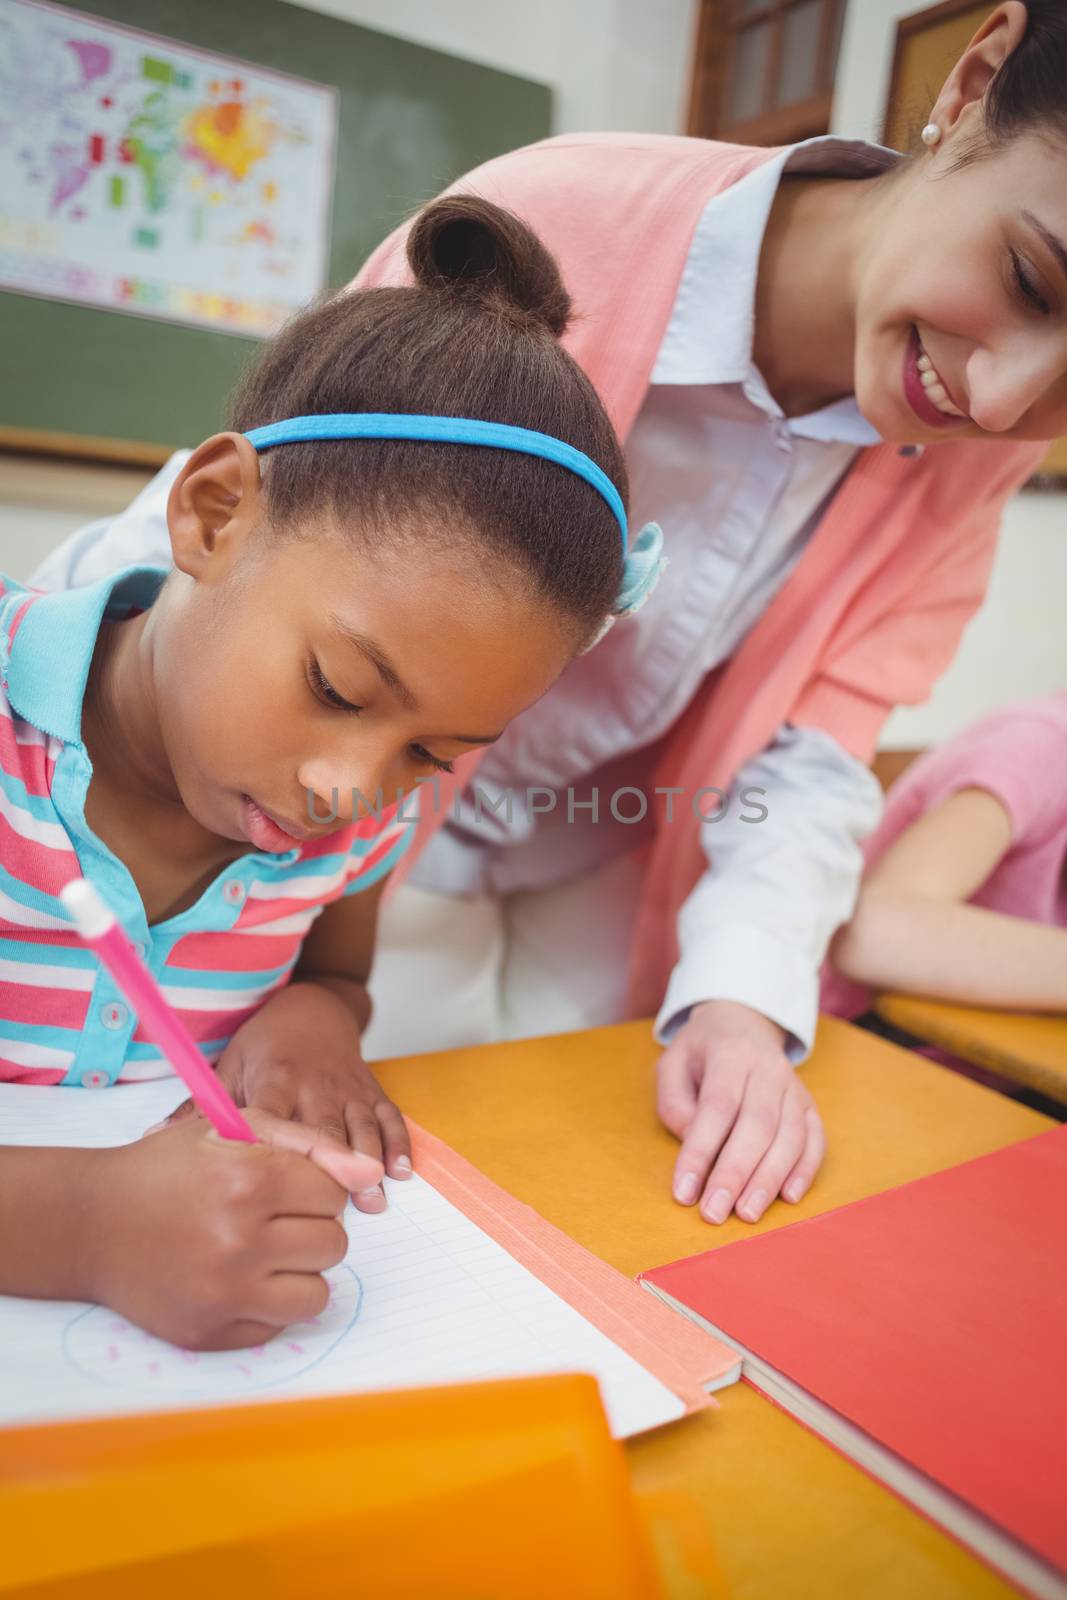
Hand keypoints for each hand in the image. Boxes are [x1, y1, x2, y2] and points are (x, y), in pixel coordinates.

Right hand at [82, 1110, 350, 1349]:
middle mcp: (240, 1240)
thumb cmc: (170, 1167)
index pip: (335, 1195)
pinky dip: (265, 1304)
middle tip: (269, 1218)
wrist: (91, 1222)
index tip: (280, 1186)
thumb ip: (311, 1144)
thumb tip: (372, 1175)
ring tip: (263, 1252)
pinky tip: (234, 1278)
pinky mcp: (210, 1332)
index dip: (312, 1187)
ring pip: (317, 1293)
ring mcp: (224, 1293)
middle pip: (334, 1244)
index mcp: (250, 1180)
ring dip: (299, 1272)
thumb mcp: (235, 1128)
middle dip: (310, 1227)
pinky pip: (277, 1326)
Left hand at [160, 983, 410, 1211]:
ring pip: (362, 1126)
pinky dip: (399, 1143)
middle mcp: (315, 1082)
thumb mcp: (228, 1067)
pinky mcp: (372, 1088)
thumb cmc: (264, 1046)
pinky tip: (402, 1173)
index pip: (277, 1118)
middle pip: (326, 1128)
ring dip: (370, 1163)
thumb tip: (153, 1139)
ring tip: (374, 1200)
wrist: (311, 1009)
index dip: (281, 1154)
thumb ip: (198, 1107)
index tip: (280, 1192)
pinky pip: (389, 1116)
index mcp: (275, 1078)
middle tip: (341, 1211)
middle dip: (337, 1168)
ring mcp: (347, 1086)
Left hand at [656, 999, 824, 1223]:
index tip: (684, 1191)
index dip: (700, 1151)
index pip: (717, 1107)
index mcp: (731, 1053)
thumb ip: (675, 1104)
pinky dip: (805, 1170)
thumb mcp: (672, 1063)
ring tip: (746, 1215)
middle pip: (757, 1126)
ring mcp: (794, 1087)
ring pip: (790, 1137)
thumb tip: (694, 1147)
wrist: (743, 1021)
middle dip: (735, 1174)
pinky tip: (788, 1197)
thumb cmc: (701, 1051)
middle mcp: (769, 1069)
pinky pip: (815, 1140)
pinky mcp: (809, 1105)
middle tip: (715, 1213)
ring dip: (769, 1180)